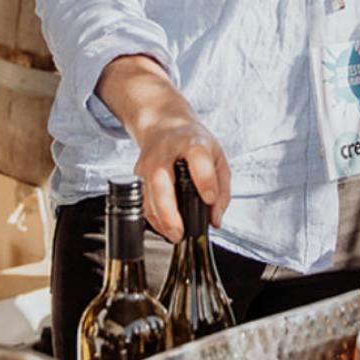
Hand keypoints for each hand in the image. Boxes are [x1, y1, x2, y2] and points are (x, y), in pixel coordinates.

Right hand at [131, 111, 231, 242]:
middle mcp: (165, 152)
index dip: (205, 181)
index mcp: (191, 143)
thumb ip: (222, 188)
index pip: (197, 159)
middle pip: (160, 181)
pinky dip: (151, 217)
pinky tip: (163, 226)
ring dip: (158, 219)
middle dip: (168, 211)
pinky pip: (141, 199)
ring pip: (146, 194)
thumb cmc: (193, 142)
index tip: (209, 200)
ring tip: (173, 234)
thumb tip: (215, 219)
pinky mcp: (137, 174)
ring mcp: (147, 162)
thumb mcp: (217, 157)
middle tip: (179, 232)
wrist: (163, 125)